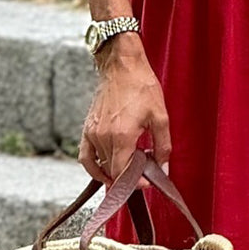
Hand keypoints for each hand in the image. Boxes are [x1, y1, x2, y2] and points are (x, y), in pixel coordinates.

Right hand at [78, 32, 170, 187]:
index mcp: (121, 136)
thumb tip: (163, 169)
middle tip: (143, 173)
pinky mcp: (87, 128)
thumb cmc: (141, 87)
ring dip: (114, 172)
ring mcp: (92, 133)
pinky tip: (104, 171)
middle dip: (128, 177)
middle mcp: (103, 137)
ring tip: (129, 169)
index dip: (133, 184)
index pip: (121, 173)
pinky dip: (93, 168)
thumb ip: (163, 146)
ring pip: (100, 165)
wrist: (121, 66)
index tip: (145, 183)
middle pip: (112, 171)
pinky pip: (85, 157)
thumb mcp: (160, 117)